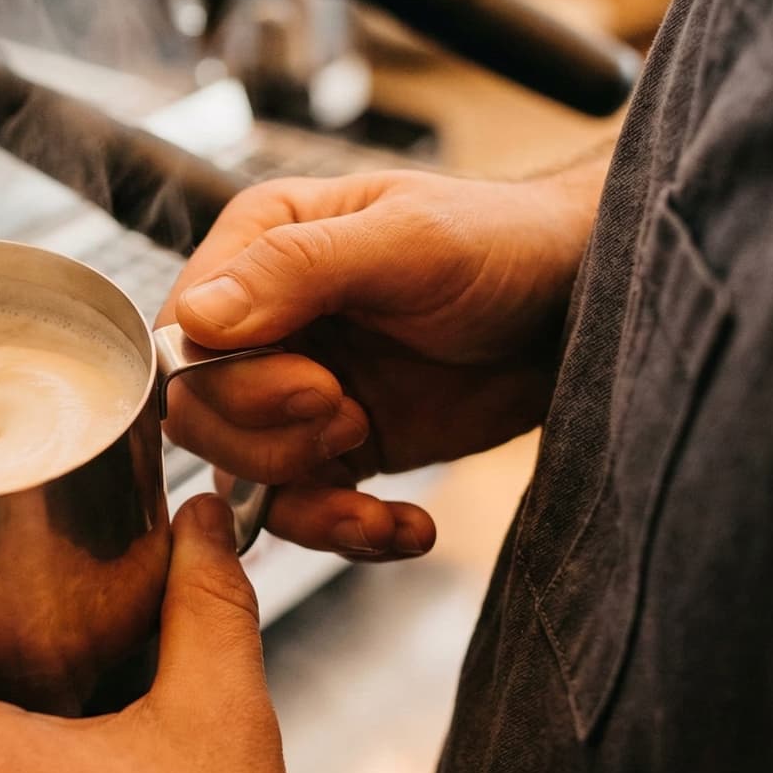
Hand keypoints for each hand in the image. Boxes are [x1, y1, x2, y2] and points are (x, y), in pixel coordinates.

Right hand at [160, 165, 600, 560]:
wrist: (589, 306)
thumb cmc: (504, 244)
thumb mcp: (405, 240)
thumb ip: (295, 269)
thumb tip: (195, 319)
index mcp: (257, 247)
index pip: (183, 337)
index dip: (232, 382)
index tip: (319, 384)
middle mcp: (264, 321)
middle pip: (200, 414)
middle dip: (271, 438)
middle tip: (350, 416)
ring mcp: (297, 389)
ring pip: (243, 471)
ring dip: (307, 492)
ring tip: (374, 462)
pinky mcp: (342, 446)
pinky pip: (305, 509)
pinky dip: (348, 532)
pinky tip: (404, 525)